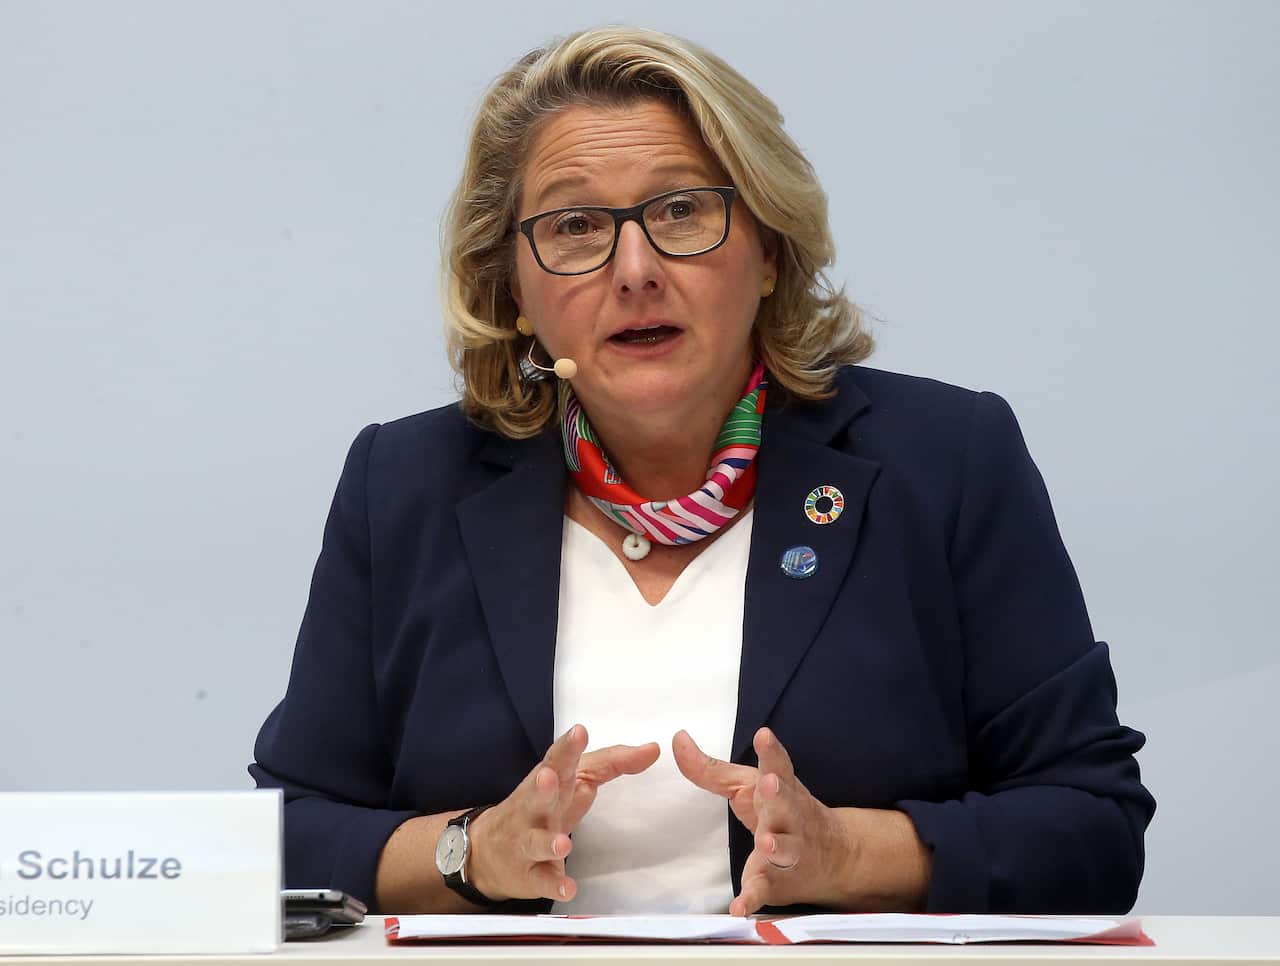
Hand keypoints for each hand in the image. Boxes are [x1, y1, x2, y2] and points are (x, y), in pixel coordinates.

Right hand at [467, 724, 658, 902]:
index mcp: (549, 782)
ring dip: (548, 842)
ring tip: (563, 843)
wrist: (489, 851)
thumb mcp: (574, 779)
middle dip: (542, 787)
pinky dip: (554, 885)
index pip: (556, 760)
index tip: (579, 732)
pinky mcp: (530, 875)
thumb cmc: (543, 806)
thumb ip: (612, 762)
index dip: (567, 747)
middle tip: (549, 777)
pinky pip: (542, 880)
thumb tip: (652, 749)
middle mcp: (533, 809)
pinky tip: (568, 887)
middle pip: (536, 796)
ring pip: (535, 842)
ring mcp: (527, 843)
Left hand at [673, 726, 854, 915]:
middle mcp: (789, 817)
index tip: (764, 735)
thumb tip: (677, 739)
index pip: (778, 766)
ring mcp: (788, 851)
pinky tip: (739, 907)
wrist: (834, 856)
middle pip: (786, 804)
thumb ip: (709, 767)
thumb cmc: (780, 811)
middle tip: (770, 783)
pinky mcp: (778, 882)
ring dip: (777, 845)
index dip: (772, 751)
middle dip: (779, 794)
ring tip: (766, 843)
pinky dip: (752, 899)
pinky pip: (765, 890)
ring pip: (785, 848)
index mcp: (780, 789)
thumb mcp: (747, 784)